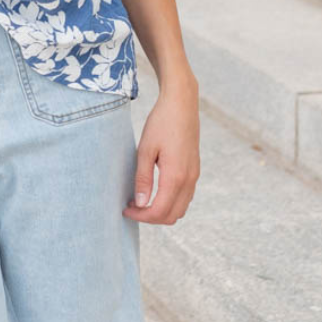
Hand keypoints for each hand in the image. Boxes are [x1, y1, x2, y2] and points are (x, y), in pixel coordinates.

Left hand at [122, 75, 199, 224]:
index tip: (126, 209)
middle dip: (151, 218)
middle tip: (132, 207)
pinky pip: (185, 197)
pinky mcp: (195, 170)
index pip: (159, 211)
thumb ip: (143, 179)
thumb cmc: (161, 123)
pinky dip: (170, 202)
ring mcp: (194, 175)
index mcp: (175, 176)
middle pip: (172, 216)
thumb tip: (140, 203)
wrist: (182, 104)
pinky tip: (155, 191)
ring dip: (162, 211)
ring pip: (180, 209)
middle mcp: (189, 179)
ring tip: (141, 200)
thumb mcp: (145, 150)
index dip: (141, 216)